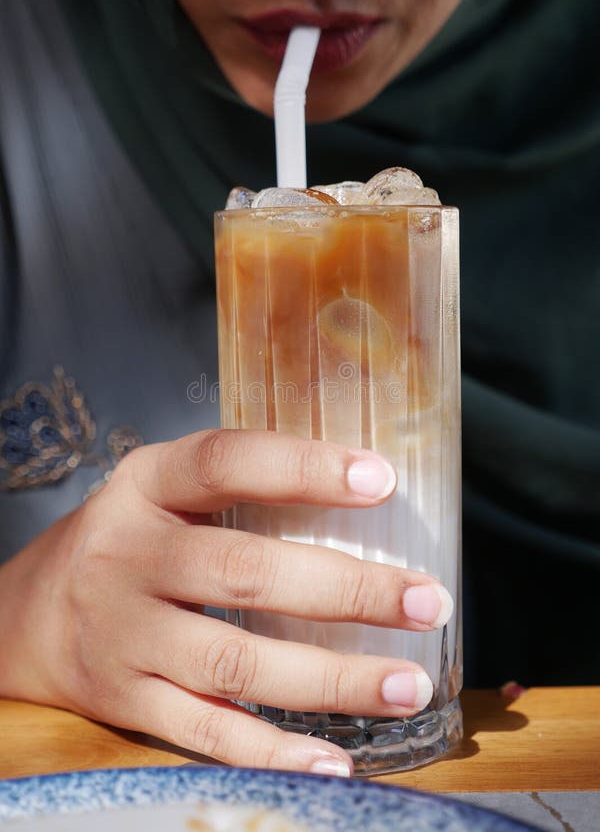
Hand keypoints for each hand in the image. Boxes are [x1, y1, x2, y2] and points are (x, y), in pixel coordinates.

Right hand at [0, 429, 451, 776]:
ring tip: (408, 683)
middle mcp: (128, 554)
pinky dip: (272, 749)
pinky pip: (205, 731)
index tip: (381, 480)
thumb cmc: (131, 540)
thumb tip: (367, 491)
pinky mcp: (125, 699)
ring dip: (331, 677)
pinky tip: (334, 759)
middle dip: (347, 589)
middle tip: (426, 600)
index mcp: (146, 484)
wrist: (30, 613)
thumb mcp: (165, 492)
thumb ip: (241, 489)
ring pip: (235, 659)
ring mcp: (124, 633)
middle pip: (245, 571)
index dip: (304, 468)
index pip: (226, 461)